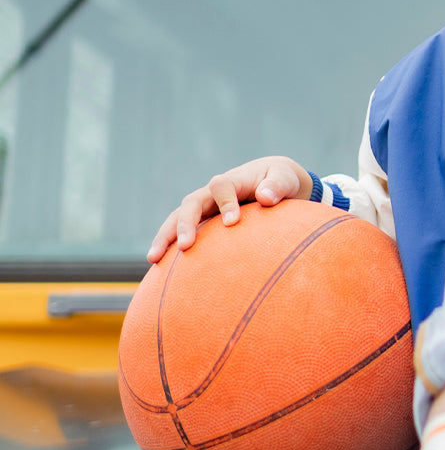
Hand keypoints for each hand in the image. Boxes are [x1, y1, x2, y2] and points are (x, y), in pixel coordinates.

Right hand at [147, 156, 311, 262]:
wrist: (272, 181)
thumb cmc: (280, 181)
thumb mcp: (285, 179)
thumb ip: (278, 186)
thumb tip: (265, 198)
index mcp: (233, 180)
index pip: (222, 186)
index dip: (226, 203)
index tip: (233, 222)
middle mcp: (212, 193)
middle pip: (191, 204)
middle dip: (185, 224)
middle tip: (186, 245)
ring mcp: (204, 207)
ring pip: (178, 219)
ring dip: (165, 237)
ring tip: (154, 259)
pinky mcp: (203, 222)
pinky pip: (182, 233)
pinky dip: (170, 248)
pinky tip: (161, 270)